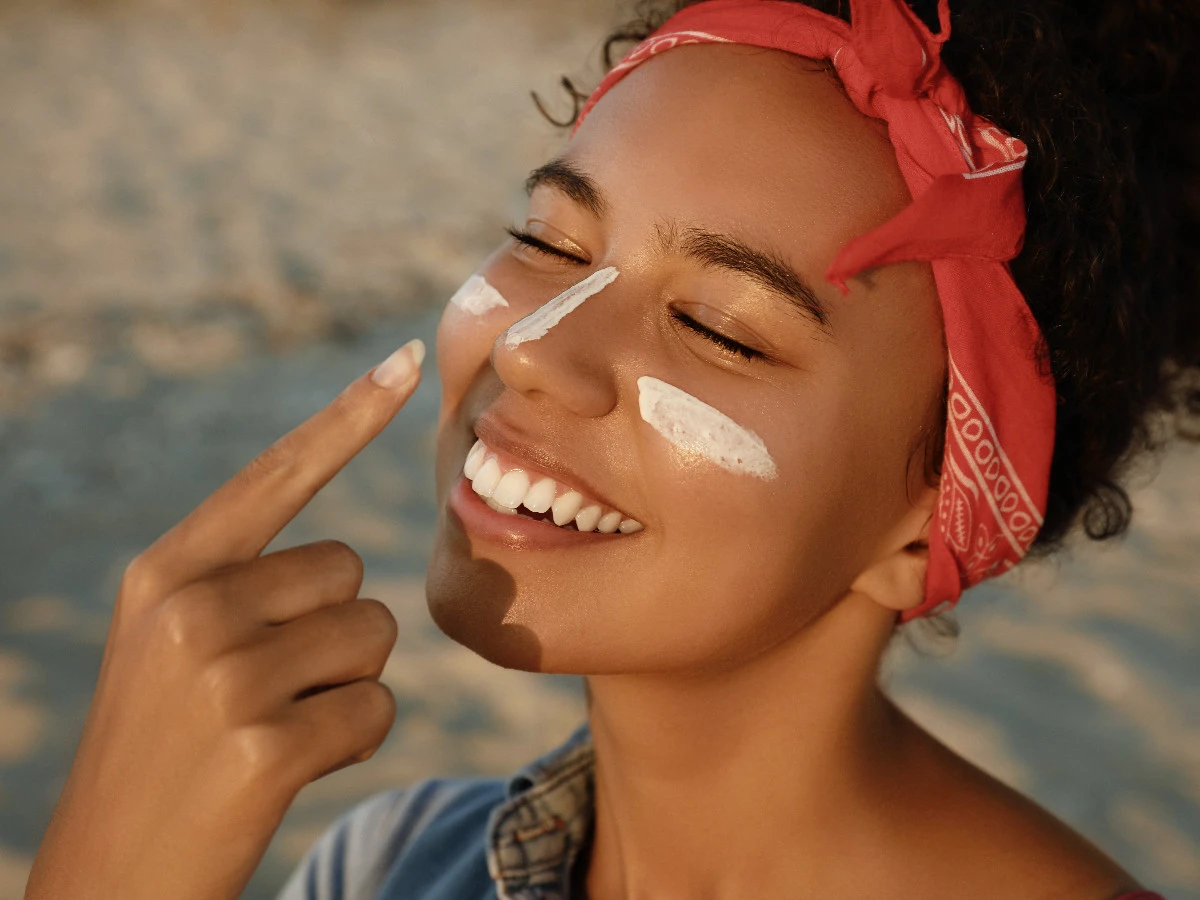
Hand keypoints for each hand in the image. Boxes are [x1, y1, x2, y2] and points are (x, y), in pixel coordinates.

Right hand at [25, 339, 425, 899]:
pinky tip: (286, 769)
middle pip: (349, 571)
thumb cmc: (163, 754)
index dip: (348, 417)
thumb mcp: (173, 647)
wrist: (110, 876)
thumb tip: (344, 563)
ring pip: (373, 636)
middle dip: (336, 631)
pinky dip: (351, 740)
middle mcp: (190, 608)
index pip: (276, 474)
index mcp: (166, 573)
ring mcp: (225, 675)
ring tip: (270, 729)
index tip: (409, 358)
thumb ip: (241, 586)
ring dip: (346, 686)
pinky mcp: (263, 746)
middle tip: (267, 692)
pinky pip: (376, 708)